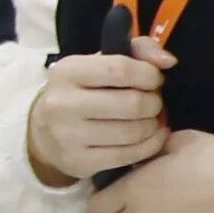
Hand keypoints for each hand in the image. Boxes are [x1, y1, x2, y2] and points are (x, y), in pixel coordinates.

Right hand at [25, 38, 174, 186]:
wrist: (45, 132)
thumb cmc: (83, 92)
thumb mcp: (100, 63)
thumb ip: (139, 50)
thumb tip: (169, 61)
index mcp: (67, 72)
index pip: (120, 70)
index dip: (149, 75)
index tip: (154, 80)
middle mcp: (62, 104)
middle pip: (132, 104)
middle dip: (154, 103)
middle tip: (153, 103)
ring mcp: (69, 136)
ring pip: (133, 132)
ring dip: (152, 125)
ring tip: (150, 119)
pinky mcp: (80, 161)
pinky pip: (130, 155)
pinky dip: (150, 145)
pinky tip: (150, 137)